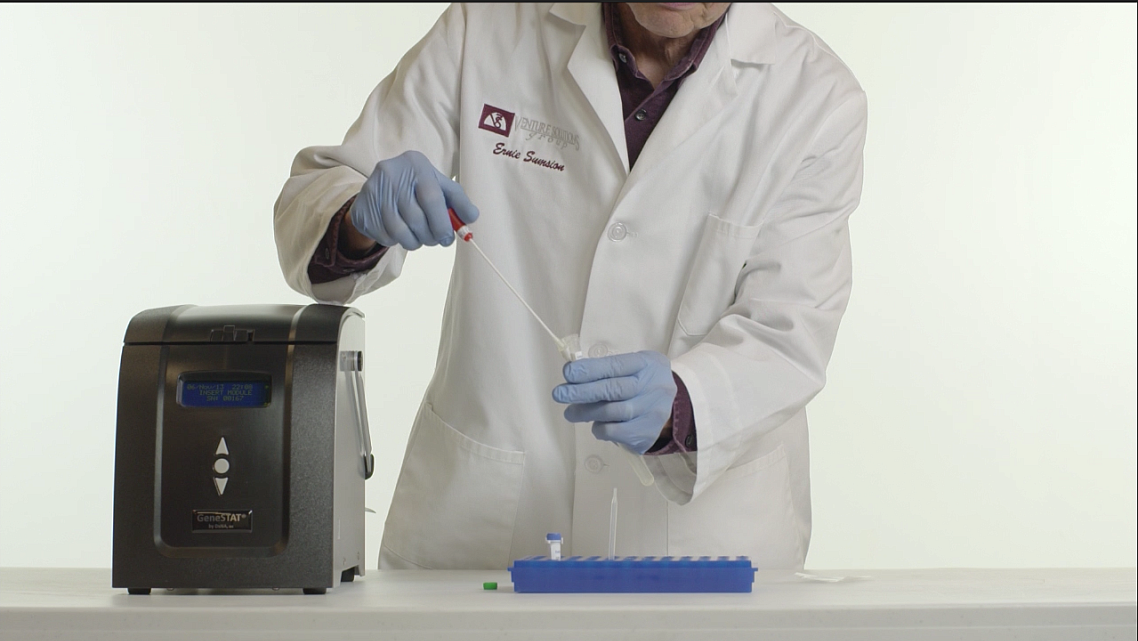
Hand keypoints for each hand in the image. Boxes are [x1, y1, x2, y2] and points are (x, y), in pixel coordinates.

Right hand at [348, 150, 478, 249]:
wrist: (379, 186)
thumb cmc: (416, 187)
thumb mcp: (438, 185)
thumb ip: (457, 199)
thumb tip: (472, 217)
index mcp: (416, 163)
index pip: (432, 198)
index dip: (443, 223)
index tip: (449, 238)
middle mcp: (392, 173)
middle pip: (416, 217)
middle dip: (430, 236)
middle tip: (437, 240)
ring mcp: (374, 190)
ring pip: (400, 230)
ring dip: (415, 242)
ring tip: (421, 239)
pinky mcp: (363, 208)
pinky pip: (386, 236)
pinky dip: (398, 241)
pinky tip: (402, 233)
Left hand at [552, 351, 676, 454]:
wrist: (676, 407)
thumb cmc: (644, 382)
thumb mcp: (633, 367)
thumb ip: (607, 370)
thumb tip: (573, 377)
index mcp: (647, 364)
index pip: (615, 366)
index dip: (590, 369)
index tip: (568, 372)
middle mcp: (653, 386)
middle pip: (613, 389)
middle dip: (582, 392)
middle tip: (559, 393)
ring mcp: (652, 412)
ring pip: (612, 412)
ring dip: (586, 412)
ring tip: (571, 413)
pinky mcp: (647, 433)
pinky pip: (615, 432)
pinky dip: (600, 428)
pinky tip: (596, 425)